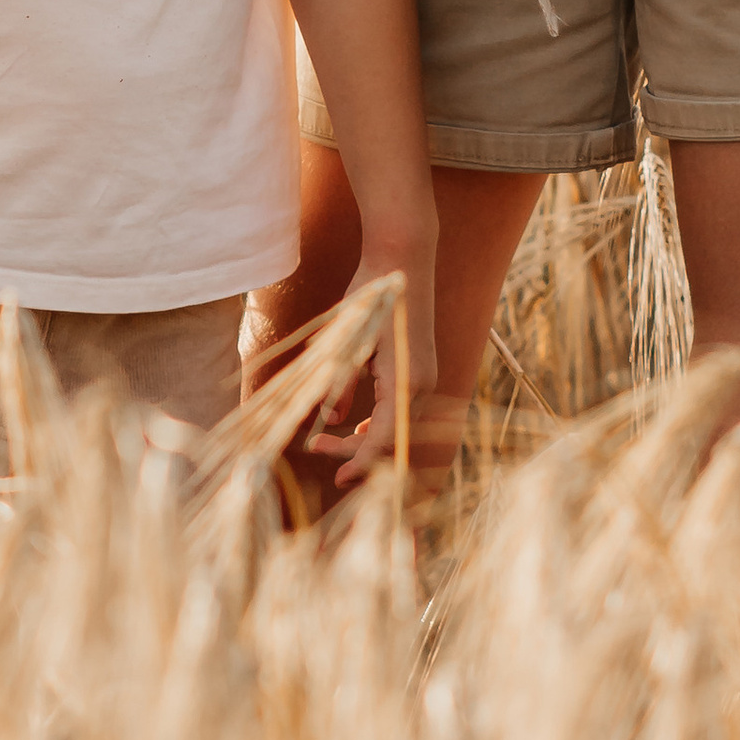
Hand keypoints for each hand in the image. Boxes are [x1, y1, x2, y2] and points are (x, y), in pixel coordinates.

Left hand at [309, 264, 439, 489]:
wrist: (403, 259)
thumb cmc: (371, 297)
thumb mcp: (347, 342)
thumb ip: (339, 384)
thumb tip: (332, 421)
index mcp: (405, 383)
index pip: (383, 439)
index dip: (359, 462)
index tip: (337, 480)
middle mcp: (421, 385)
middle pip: (390, 437)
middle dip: (354, 450)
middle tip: (315, 447)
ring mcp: (423, 377)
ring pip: (395, 424)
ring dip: (365, 437)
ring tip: (329, 441)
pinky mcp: (419, 369)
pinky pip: (400, 409)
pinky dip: (378, 421)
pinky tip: (357, 425)